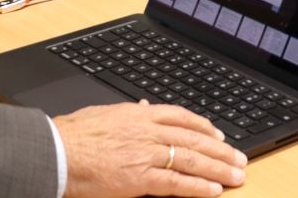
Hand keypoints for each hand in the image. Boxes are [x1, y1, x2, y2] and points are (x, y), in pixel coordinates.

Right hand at [56, 101, 246, 197]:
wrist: (57, 152)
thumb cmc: (72, 135)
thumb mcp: (103, 114)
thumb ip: (126, 114)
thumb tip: (140, 109)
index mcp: (138, 115)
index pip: (181, 116)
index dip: (204, 126)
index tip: (218, 134)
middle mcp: (147, 131)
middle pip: (194, 138)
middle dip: (221, 149)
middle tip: (240, 158)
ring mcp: (146, 154)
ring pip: (191, 159)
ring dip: (218, 168)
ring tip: (237, 175)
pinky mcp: (141, 178)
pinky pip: (177, 183)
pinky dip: (198, 187)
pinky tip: (214, 191)